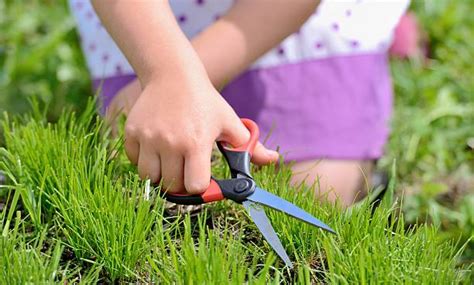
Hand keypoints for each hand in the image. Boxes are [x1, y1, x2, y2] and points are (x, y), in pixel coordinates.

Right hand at [124, 74, 278, 193]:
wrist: (173, 75)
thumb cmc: (206, 102)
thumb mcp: (229, 122)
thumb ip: (250, 147)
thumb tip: (274, 159)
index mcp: (196, 143)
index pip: (194, 186)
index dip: (200, 186)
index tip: (202, 178)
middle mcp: (170, 143)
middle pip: (171, 186)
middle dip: (181, 183)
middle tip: (187, 169)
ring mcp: (148, 138)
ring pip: (150, 178)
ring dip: (161, 175)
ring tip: (171, 161)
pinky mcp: (132, 133)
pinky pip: (134, 162)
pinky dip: (144, 161)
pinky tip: (156, 149)